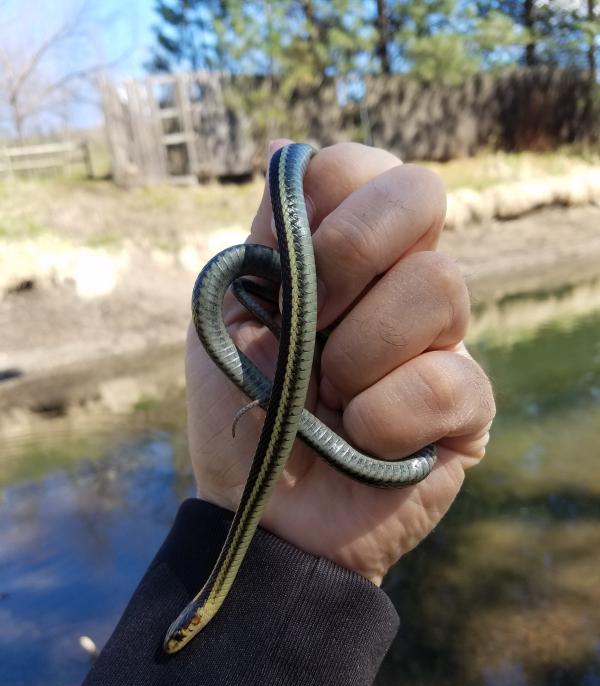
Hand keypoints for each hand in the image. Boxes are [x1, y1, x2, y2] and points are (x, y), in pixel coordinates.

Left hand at [185, 140, 494, 584]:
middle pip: (420, 193)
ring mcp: (441, 341)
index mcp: (342, 253)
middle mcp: (399, 283)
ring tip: (330, 401)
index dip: (328, 204)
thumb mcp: (227, 319)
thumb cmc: (241, 414)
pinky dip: (386, 418)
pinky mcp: (469, 405)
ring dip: (359, 355)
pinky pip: (449, 380)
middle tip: (309, 325)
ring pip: (440, 285)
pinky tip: (365, 443)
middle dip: (350, 257)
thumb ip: (267, 240)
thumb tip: (287, 148)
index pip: (361, 166)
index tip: (287, 272)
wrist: (263, 515)